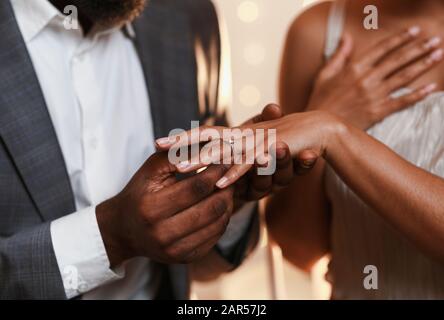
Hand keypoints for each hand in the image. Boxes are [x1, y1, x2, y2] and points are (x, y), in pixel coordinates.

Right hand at [96, 153, 233, 266]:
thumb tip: (209, 147)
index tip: (224, 160)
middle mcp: (162, 234)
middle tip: (231, 175)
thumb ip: (177, 155)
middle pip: (211, 208)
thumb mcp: (151, 169)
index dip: (215, 172)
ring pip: (218, 224)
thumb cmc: (140, 193)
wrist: (123, 229)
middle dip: (226, 188)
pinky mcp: (184, 259)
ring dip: (228, 203)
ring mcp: (174, 250)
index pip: (196, 188)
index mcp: (152, 208)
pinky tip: (219, 205)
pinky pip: (215, 237)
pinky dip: (222, 219)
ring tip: (227, 188)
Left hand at [156, 111, 338, 188]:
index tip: (158, 144)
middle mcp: (241, 135)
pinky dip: (234, 173)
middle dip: (181, 143)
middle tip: (157, 147)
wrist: (316, 132)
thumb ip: (238, 159)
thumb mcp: (255, 154)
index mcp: (236, 135)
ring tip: (179, 168)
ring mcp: (254, 143)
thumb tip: (218, 170)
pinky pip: (249, 164)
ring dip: (200, 159)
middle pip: (206, 137)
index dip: (182, 139)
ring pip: (223, 151)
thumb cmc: (284, 143)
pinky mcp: (270, 152)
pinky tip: (219, 183)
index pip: (204, 134)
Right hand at [308, 27, 442, 128]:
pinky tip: (431, 88)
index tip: (415, 31)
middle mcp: (367, 79)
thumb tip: (346, 37)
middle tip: (435, 41)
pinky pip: (402, 101)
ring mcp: (374, 96)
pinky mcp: (378, 112)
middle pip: (398, 60)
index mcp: (354, 68)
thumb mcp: (324, 74)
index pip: (382, 49)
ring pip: (404, 77)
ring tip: (438, 55)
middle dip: (419, 48)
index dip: (400, 38)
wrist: (320, 127)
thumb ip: (339, 55)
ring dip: (423, 65)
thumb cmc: (320, 100)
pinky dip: (418, 95)